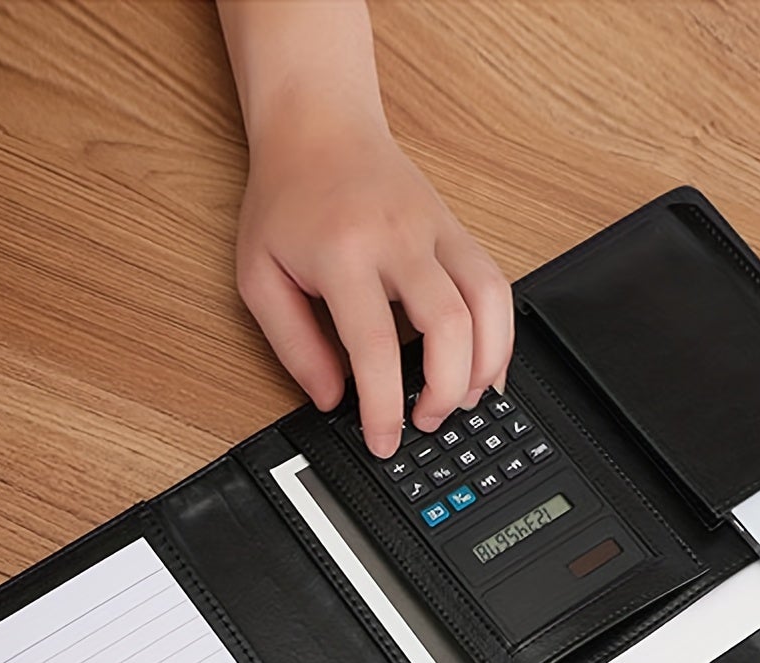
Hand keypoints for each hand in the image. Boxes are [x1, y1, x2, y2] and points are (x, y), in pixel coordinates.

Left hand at [236, 117, 513, 457]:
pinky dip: (500, 334)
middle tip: (426, 420)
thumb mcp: (259, 276)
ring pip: (488, 302)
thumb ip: (293, 344)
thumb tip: (331, 398)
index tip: (384, 440)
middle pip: (449, 326)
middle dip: (445, 389)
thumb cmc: (287, 200)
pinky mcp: (457, 229)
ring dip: (485, 364)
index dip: (384, 406)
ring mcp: (437, 230)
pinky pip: (496, 284)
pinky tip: (485, 367)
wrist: (318, 124)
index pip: (375, 346)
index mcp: (344, 254)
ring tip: (463, 400)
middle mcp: (399, 239)